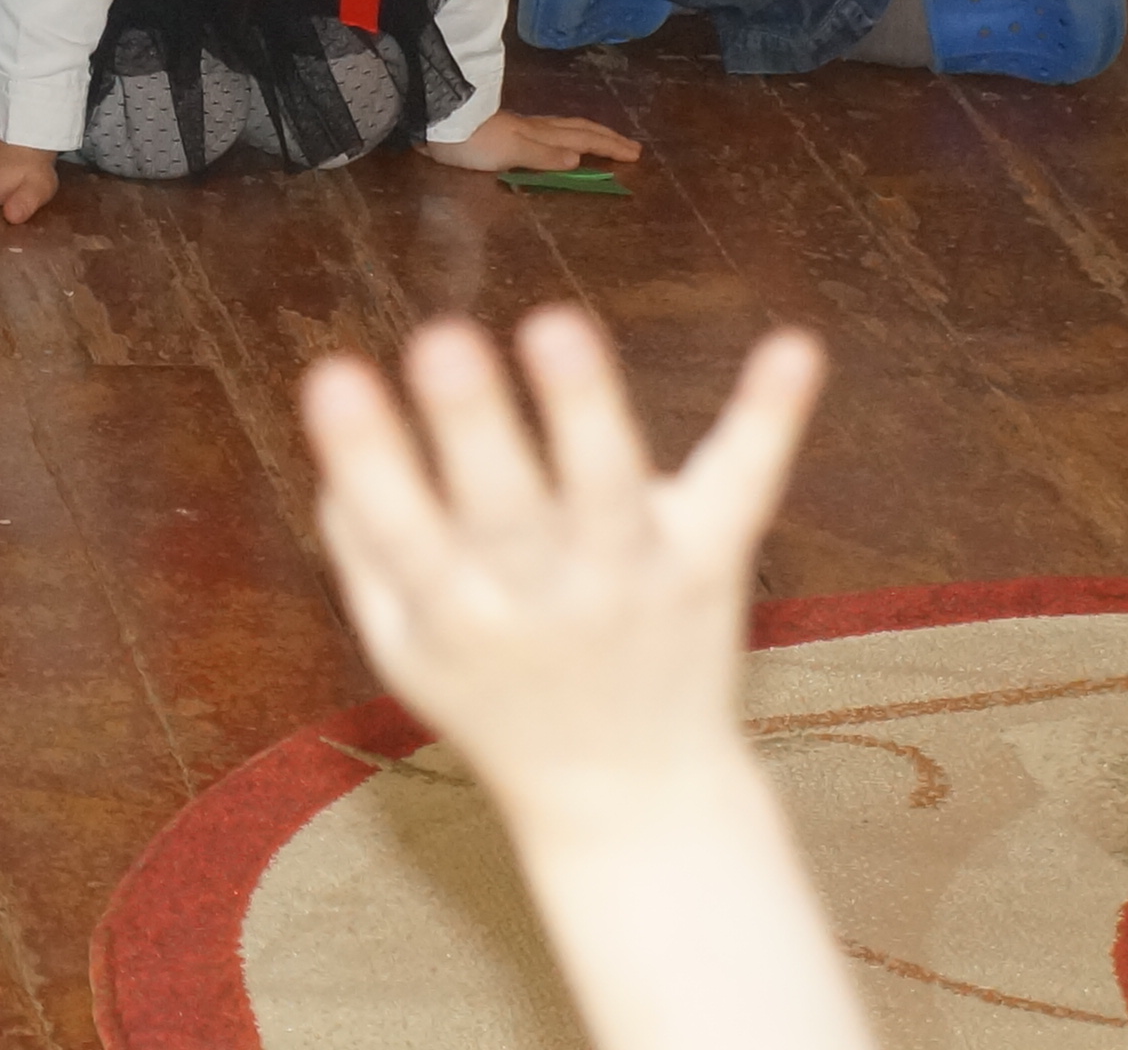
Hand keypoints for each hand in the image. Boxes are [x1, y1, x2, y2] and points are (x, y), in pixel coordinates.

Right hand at [300, 308, 824, 827]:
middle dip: (474, 423)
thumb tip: (335, 441)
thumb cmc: (497, 702)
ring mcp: (637, 581)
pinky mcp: (713, 565)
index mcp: (455, 619)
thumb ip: (361, 552)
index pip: (400, 535)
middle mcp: (545, 602)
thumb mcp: (400, 652)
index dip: (365, 456)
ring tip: (559, 327)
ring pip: (611, 492)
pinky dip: (769, 419)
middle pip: (508, 509)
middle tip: (445, 340)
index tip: (333, 377)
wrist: (633, 799)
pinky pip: (744, 488)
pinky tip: (793, 349)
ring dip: (587, 410)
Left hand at [423, 109, 645, 177]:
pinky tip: (556, 140)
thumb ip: (544, 154)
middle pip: (577, 129)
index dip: (609, 145)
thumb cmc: (470, 140)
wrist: (432, 121)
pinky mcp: (500, 131)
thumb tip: (580, 157)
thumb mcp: (510, 151)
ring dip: (586, 134)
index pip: (583, 137)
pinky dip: (562, 136)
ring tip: (602, 140)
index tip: (636, 153)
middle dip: (605, 138)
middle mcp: (532, 127)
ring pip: (561, 128)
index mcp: (538, 133)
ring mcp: (516, 127)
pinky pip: (545, 132)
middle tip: (632, 147)